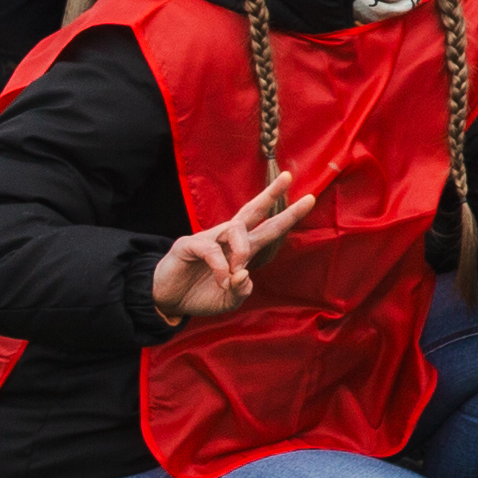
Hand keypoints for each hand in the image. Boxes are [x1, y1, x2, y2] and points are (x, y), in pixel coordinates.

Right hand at [150, 169, 308, 322]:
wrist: (166, 301)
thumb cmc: (199, 295)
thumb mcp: (228, 299)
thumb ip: (242, 289)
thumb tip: (244, 273)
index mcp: (241, 249)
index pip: (268, 228)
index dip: (287, 215)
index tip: (310, 199)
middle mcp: (227, 238)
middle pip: (252, 211)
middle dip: (271, 194)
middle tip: (288, 176)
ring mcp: (208, 238)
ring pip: (236, 229)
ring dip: (242, 251)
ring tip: (237, 270)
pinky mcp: (189, 245)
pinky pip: (211, 248)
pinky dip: (220, 265)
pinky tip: (221, 278)